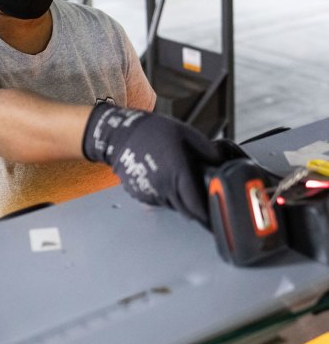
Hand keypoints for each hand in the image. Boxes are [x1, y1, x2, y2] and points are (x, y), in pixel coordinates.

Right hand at [82, 103, 224, 225]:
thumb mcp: (187, 134)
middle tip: (198, 194)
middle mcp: (164, 187)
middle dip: (194, 206)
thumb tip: (222, 166)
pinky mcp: (140, 194)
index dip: (207, 211)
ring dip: (178, 200)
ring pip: (172, 206)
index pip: (197, 205)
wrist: (120, 135)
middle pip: (186, 210)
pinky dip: (163, 195)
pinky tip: (162, 178)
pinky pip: (157, 202)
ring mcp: (150, 193)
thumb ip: (208, 152)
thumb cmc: (153, 132)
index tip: (213, 211)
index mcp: (178, 173)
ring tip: (176, 180)